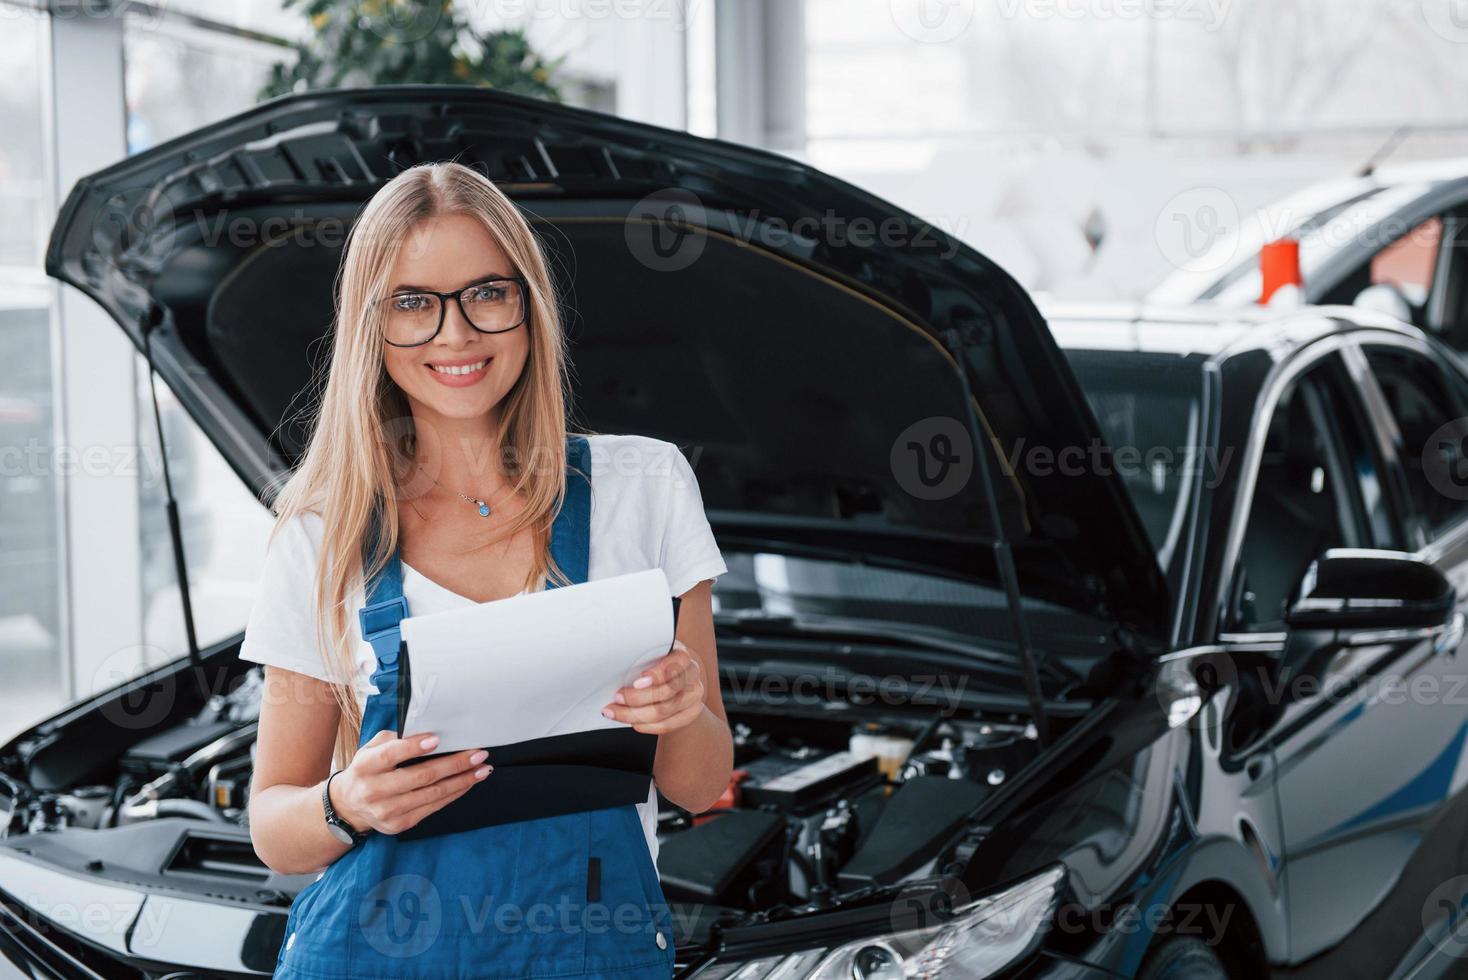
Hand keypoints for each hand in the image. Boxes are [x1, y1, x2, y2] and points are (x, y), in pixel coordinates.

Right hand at [329, 731, 491, 835]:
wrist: (349, 806)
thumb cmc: (367, 770)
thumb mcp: (370, 749)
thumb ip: (393, 739)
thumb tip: (425, 731)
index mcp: (365, 766)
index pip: (391, 755)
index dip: (414, 747)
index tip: (437, 739)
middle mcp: (374, 790)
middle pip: (420, 776)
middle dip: (454, 764)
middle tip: (478, 754)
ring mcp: (387, 811)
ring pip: (432, 794)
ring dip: (462, 781)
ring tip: (481, 769)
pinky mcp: (399, 824)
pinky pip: (433, 807)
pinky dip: (454, 794)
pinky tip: (468, 783)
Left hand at [603, 640, 706, 734]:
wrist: (672, 677)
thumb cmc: (653, 662)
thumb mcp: (647, 654)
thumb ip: (638, 657)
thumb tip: (614, 666)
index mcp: (681, 655)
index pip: (675, 664)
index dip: (657, 675)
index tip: (636, 682)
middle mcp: (692, 674)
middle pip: (667, 692)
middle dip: (637, 698)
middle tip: (616, 698)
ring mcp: (694, 695)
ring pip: (664, 711)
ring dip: (634, 714)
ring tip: (615, 712)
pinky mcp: (691, 713)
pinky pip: (667, 725)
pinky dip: (645, 726)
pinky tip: (631, 722)